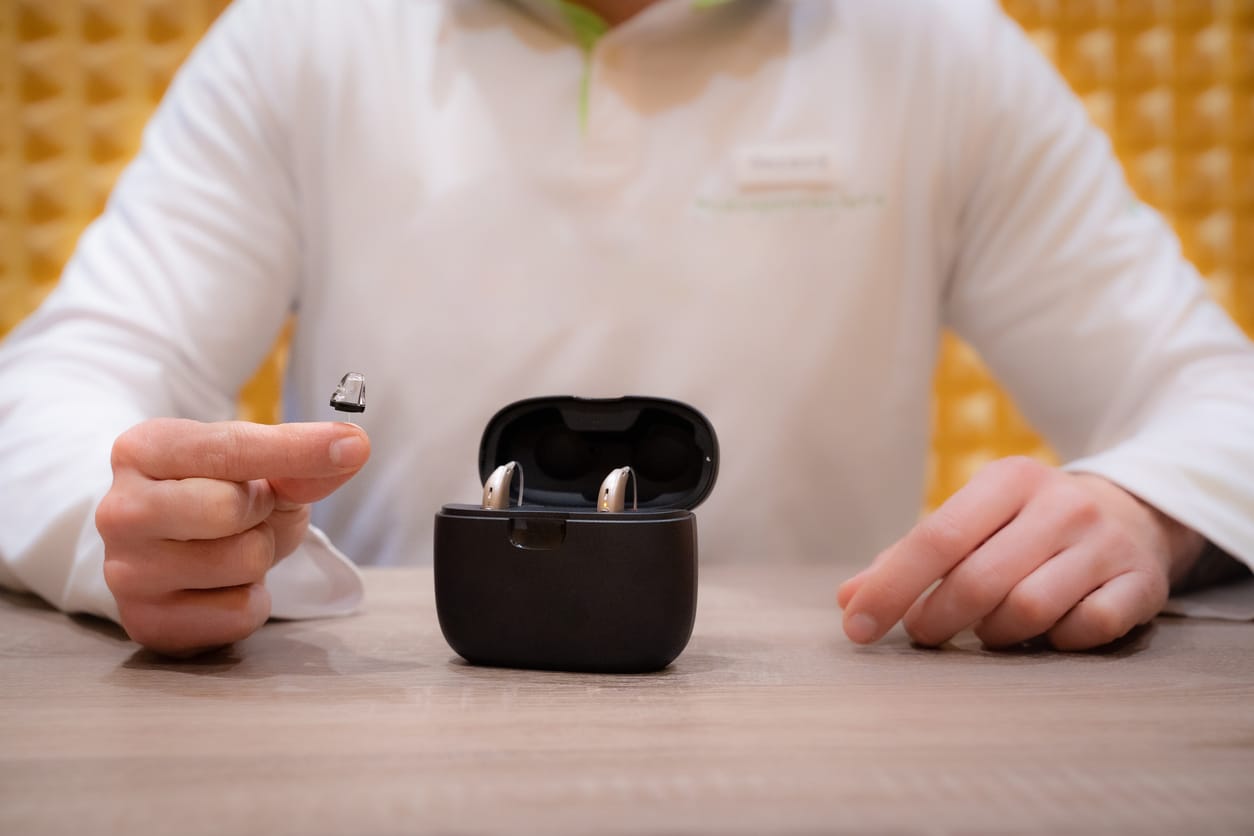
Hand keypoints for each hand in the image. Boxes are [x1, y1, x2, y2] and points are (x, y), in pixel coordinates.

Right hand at [97, 419, 370, 656]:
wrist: (179, 553)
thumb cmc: (222, 498)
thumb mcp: (264, 472)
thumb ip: (302, 461)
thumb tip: (352, 448)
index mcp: (142, 450)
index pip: (229, 448)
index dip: (297, 449)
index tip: (353, 446)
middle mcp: (120, 509)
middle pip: (230, 508)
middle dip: (262, 512)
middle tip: (248, 514)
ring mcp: (126, 571)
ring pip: (242, 561)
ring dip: (259, 556)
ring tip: (231, 548)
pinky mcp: (148, 623)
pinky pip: (239, 612)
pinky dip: (250, 600)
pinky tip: (223, 586)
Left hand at [837, 457, 1204, 650]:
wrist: (1132, 516)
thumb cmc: (1023, 528)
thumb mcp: (971, 523)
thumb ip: (906, 559)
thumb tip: (847, 600)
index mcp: (1008, 480)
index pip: (936, 538)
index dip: (891, 587)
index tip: (857, 627)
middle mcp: (1060, 505)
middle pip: (978, 581)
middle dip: (937, 619)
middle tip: (925, 632)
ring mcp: (1105, 544)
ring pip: (1029, 610)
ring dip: (996, 634)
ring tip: (988, 628)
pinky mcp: (1140, 583)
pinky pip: (1086, 630)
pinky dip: (1056, 641)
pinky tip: (1047, 632)